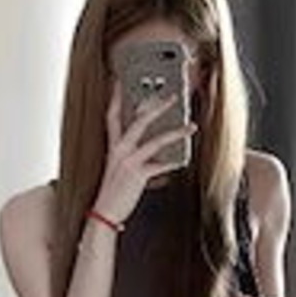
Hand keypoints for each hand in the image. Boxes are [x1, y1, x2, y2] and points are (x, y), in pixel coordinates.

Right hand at [93, 82, 194, 226]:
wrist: (104, 214)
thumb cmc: (112, 195)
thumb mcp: (119, 171)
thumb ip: (135, 159)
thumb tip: (154, 157)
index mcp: (113, 148)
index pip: (112, 115)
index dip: (116, 96)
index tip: (121, 81)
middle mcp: (119, 151)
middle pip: (139, 120)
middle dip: (156, 106)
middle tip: (172, 97)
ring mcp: (129, 161)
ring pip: (156, 140)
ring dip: (176, 132)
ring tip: (191, 127)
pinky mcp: (138, 175)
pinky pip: (160, 165)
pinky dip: (173, 163)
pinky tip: (183, 160)